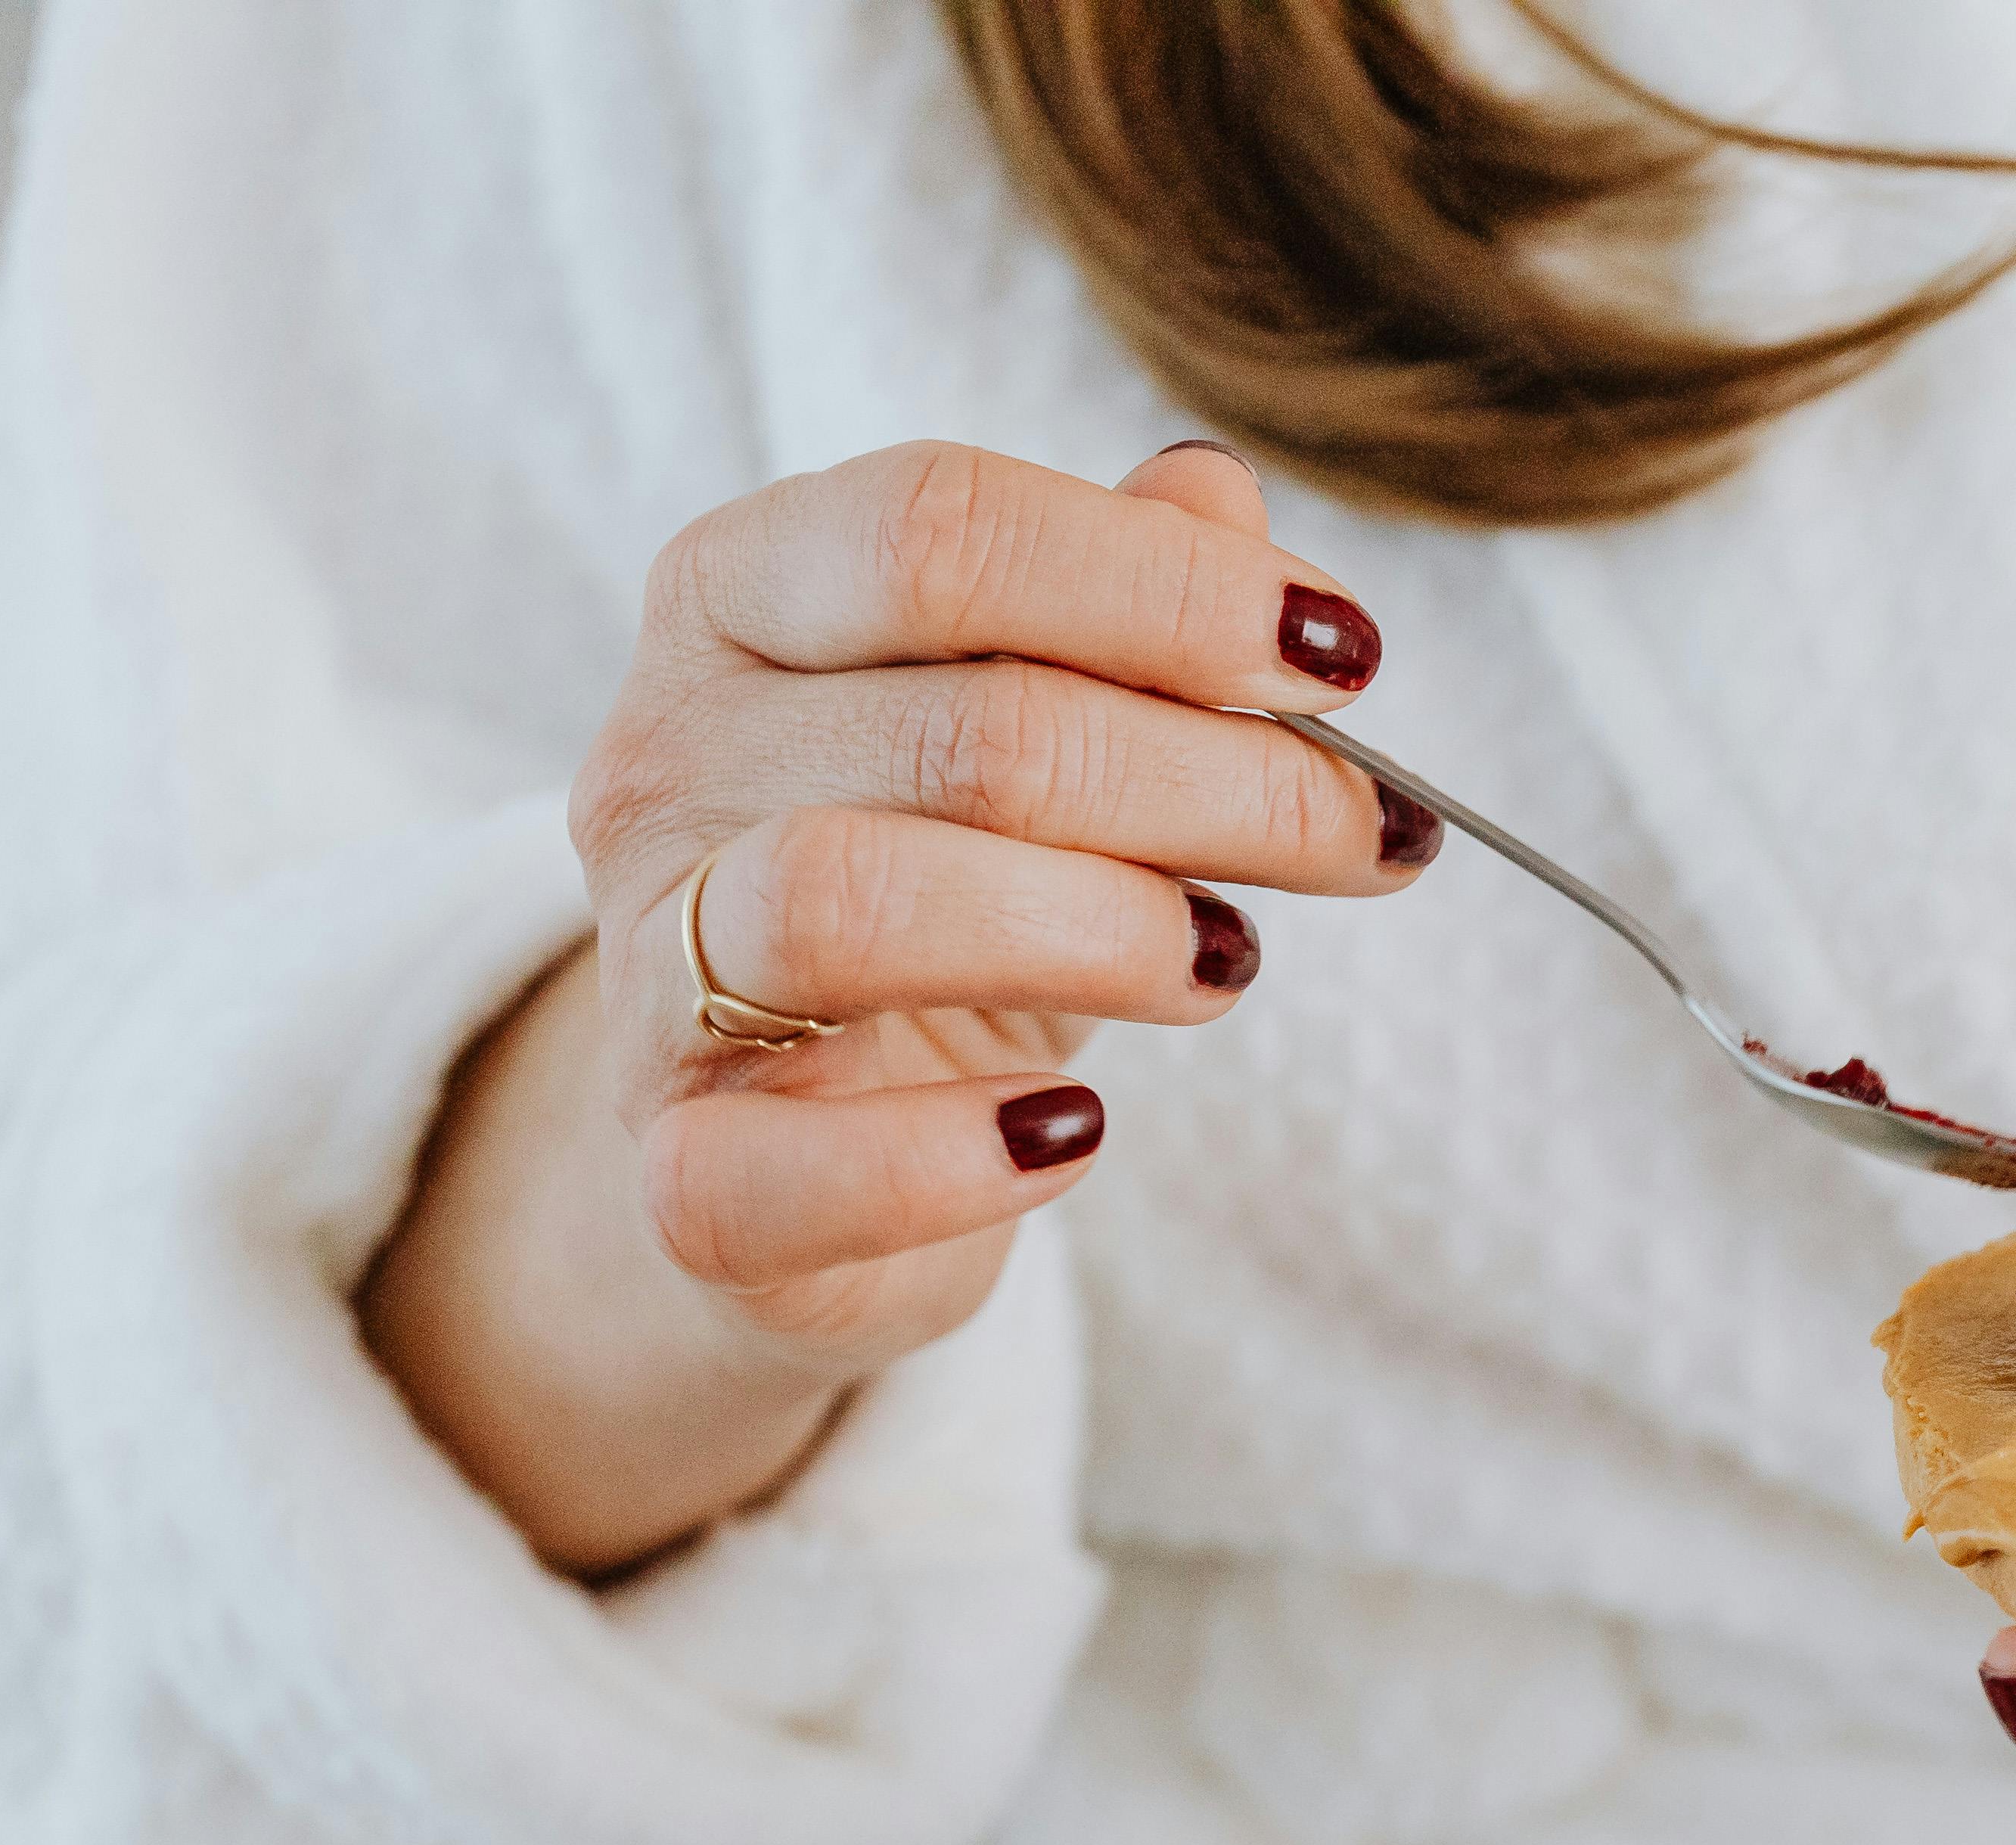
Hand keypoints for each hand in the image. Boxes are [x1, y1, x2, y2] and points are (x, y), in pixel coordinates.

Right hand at [363, 438, 1438, 1574]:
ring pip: (853, 907)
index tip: (1347, 662)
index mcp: (742, 597)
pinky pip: (789, 1167)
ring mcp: (651, 974)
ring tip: (1228, 962)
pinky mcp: (681, 1175)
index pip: (939, 530)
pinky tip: (1073, 1131)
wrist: (796, 1135)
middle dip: (1220, 781)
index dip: (1171, 589)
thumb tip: (1223, 499)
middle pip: (963, 731)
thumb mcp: (1041, 721)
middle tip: (1364, 834)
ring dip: (1104, 933)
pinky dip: (956, 1158)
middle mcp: (665, 762)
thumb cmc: (947, 895)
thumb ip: (1121, 603)